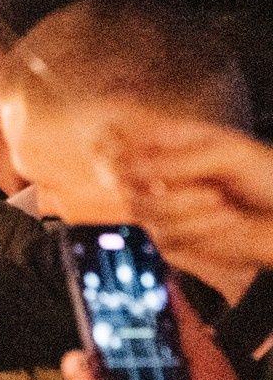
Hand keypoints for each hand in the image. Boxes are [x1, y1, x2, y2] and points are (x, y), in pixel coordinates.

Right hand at [62, 284, 270, 379]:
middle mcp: (128, 374)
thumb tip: (168, 279)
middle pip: (85, 357)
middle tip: (88, 363)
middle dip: (79, 360)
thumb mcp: (207, 357)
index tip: (85, 308)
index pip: (112, 329)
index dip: (95, 317)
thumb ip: (184, 322)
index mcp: (148, 353)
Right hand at [109, 118, 272, 281]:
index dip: (121, 149)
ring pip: (141, 209)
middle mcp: (161, 174)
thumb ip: (176, 160)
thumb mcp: (225, 155)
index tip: (142, 159)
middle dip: (161, 183)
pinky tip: (226, 220)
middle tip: (205, 186)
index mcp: (171, 143)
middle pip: (124, 178)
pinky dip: (199, 229)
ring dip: (185, 208)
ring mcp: (165, 207)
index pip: (122, 140)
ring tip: (220, 202)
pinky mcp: (175, 239)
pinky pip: (165, 236)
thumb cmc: (267, 177)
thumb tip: (130, 170)